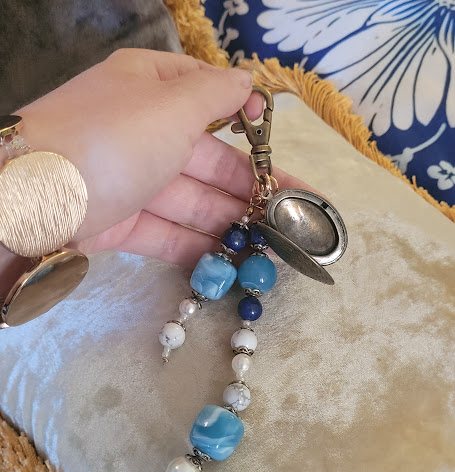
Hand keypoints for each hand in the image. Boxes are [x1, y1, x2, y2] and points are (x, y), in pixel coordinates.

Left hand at [8, 50, 313, 268]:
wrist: (34, 197)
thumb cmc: (113, 138)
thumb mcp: (172, 103)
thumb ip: (218, 94)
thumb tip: (248, 83)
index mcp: (153, 88)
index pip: (211, 100)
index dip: (250, 125)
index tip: (280, 149)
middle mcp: (143, 131)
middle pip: (209, 160)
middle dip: (252, 187)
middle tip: (294, 216)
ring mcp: (131, 179)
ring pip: (191, 200)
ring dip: (231, 221)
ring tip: (273, 245)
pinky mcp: (120, 222)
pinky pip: (167, 232)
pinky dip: (197, 246)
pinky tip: (232, 262)